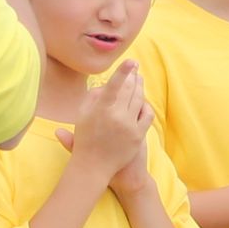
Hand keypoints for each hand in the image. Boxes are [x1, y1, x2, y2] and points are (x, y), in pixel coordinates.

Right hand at [56, 59, 152, 187]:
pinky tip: (143, 100)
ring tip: (138, 79)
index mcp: (101, 110)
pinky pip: (147, 114)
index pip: (113, 86)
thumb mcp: (81, 117)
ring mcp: (129, 126)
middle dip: (133, 77)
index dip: (123, 72)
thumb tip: (104, 85)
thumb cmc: (85, 139)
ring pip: (139, 100)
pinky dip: (145, 105)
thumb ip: (92, 98)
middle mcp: (116, 117)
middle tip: (135, 68)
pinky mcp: (138, 136)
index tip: (132, 61)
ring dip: (139, 87)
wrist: (94, 167)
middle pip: (129, 90)